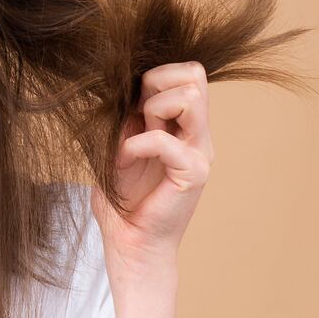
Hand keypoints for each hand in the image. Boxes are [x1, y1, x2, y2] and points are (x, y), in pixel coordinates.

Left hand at [90, 61, 213, 280]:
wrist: (129, 244)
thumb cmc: (122, 200)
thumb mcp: (119, 146)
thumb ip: (128, 117)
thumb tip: (121, 86)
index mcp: (183, 127)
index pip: (188, 73)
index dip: (156, 78)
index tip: (132, 109)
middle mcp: (197, 136)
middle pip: (195, 75)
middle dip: (156, 85)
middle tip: (137, 118)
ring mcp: (199, 153)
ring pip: (191, 95)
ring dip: (152, 110)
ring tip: (135, 140)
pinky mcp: (193, 173)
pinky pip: (164, 139)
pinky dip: (135, 145)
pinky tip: (123, 163)